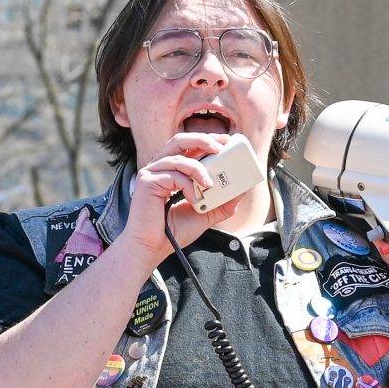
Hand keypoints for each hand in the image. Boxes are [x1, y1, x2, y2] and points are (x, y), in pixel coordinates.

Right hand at [120, 132, 237, 261]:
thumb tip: (241, 191)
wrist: (152, 248)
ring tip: (211, 184)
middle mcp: (160, 167)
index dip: (207, 140)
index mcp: (172, 170)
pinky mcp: (147, 181)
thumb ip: (221, 204)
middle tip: (222, 147)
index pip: (190, 146)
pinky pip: (173, 174)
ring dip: (199, 168)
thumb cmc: (172, 232)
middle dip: (203, 139)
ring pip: (178, 156)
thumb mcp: (204, 215)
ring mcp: (152, 173)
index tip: (227, 142)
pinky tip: (194, 199)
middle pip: (180, 140)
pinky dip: (188, 185)